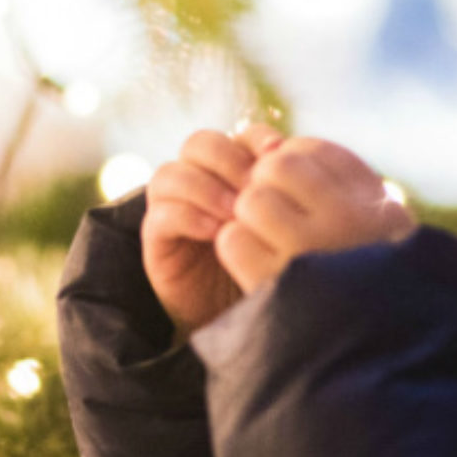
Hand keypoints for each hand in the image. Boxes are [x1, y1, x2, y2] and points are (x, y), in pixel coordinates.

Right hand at [142, 125, 284, 342]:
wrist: (243, 321)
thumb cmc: (273, 273)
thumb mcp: (289, 232)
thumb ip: (292, 197)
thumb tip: (300, 164)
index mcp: (235, 173)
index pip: (238, 136)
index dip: (256, 140)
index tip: (279, 155)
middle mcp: (201, 184)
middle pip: (199, 144)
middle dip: (227, 159)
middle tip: (253, 186)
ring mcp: (174, 208)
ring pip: (170, 174)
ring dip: (204, 187)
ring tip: (234, 212)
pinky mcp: (157, 239)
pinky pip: (159, 214)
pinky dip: (186, 216)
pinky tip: (215, 232)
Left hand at [214, 137, 416, 292]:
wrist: (373, 355)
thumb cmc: (369, 286)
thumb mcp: (378, 231)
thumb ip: (342, 188)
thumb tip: (277, 149)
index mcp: (379, 203)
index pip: (315, 151)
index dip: (292, 164)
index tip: (295, 192)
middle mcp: (348, 218)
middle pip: (279, 165)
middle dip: (264, 185)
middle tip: (272, 215)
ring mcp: (310, 249)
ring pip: (252, 200)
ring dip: (247, 218)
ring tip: (265, 241)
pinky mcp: (275, 282)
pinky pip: (233, 240)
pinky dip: (235, 248)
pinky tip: (254, 264)